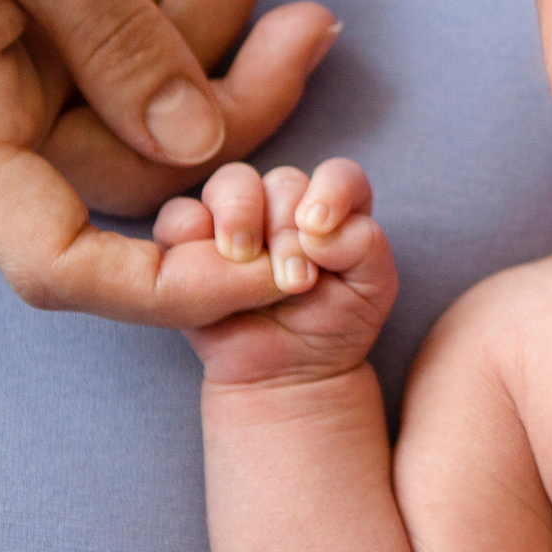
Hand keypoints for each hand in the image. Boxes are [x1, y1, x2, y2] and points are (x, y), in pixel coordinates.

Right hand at [0, 0, 339, 319]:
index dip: (173, 285)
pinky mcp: (37, 10)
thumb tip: (199, 143)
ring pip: (156, 76)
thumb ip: (120, 39)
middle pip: (146, 155)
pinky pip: (132, 15)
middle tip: (315, 10)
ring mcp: (12, 62)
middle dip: (240, 79)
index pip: (61, 261)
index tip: (283, 268)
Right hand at [161, 161, 397, 386]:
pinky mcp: (191, 245)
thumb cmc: (335, 326)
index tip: (319, 227)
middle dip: (287, 231)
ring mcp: (238, 221)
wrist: (287, 375)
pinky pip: (179, 216)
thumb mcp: (372, 289)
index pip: (338, 176)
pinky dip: (191, 234)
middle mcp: (285, 207)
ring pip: (230, 183)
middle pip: (283, 182)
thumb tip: (317, 228)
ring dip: (239, 218)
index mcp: (333, 209)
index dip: (331, 190)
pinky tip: (210, 269)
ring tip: (244, 261)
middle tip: (295, 282)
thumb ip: (364, 245)